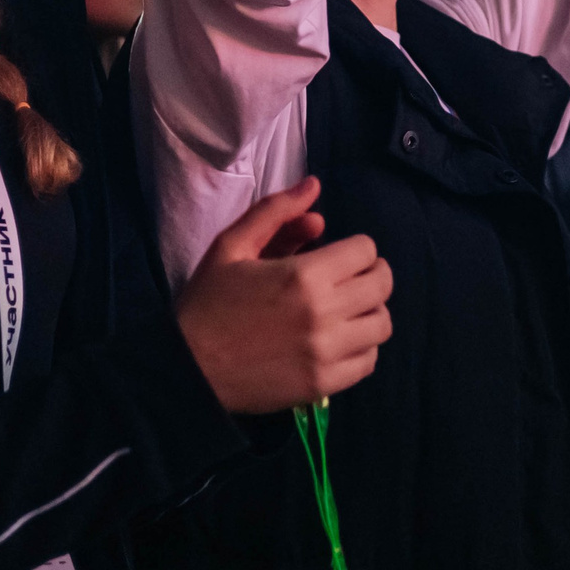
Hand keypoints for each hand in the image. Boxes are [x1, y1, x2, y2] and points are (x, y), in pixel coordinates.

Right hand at [176, 178, 392, 412]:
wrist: (188, 366)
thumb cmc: (208, 302)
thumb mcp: (232, 246)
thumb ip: (276, 212)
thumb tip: (315, 186)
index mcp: (304, 275)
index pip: (365, 251)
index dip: (356, 247)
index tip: (341, 255)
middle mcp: (324, 313)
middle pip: (381, 285)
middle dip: (371, 274)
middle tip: (351, 278)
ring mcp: (327, 352)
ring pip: (381, 324)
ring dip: (370, 311)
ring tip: (349, 309)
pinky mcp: (323, 383)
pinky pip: (368, 361)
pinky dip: (363, 347)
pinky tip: (341, 340)